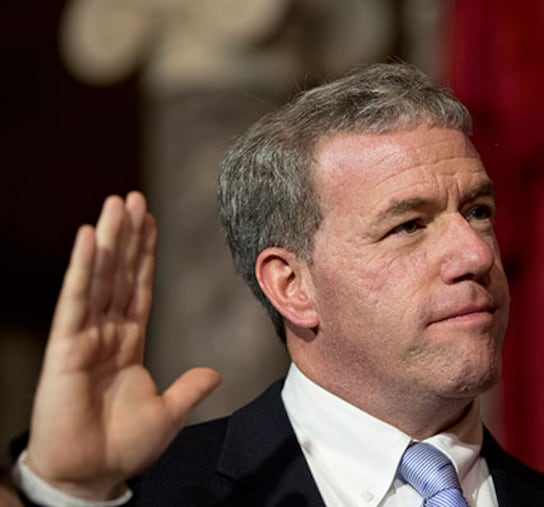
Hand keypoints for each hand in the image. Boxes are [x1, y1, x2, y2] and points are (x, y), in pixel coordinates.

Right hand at [26, 192, 221, 499]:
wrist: (92, 475)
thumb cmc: (123, 447)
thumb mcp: (168, 413)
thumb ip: (190, 388)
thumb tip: (216, 373)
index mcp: (128, 343)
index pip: (140, 288)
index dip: (145, 255)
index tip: (151, 222)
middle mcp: (106, 333)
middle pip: (119, 274)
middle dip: (127, 235)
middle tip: (133, 197)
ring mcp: (84, 337)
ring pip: (98, 278)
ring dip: (107, 239)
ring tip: (115, 203)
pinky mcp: (65, 349)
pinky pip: (75, 301)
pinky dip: (81, 269)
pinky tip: (87, 237)